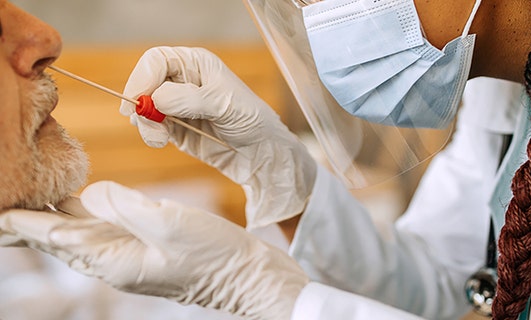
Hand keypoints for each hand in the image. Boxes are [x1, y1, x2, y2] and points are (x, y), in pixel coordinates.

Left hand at [0, 181, 308, 319]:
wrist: (250, 276)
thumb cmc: (215, 255)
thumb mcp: (170, 224)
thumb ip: (125, 207)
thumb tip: (91, 193)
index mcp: (114, 259)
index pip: (55, 237)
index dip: (22, 223)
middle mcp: (116, 260)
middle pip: (59, 240)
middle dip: (27, 225)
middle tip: (1, 210)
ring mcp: (132, 254)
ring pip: (78, 234)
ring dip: (50, 218)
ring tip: (26, 203)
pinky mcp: (147, 245)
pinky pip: (103, 229)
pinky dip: (82, 215)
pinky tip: (77, 204)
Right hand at [120, 46, 315, 228]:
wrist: (261, 152)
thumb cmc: (250, 119)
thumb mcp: (223, 104)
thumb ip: (189, 99)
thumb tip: (156, 98)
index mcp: (196, 64)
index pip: (157, 60)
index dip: (143, 77)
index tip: (139, 98)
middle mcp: (182, 81)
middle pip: (145, 84)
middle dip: (141, 102)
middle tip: (144, 120)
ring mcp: (176, 106)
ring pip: (144, 108)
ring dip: (145, 122)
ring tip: (159, 137)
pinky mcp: (175, 129)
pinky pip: (152, 128)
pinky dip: (151, 134)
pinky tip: (161, 141)